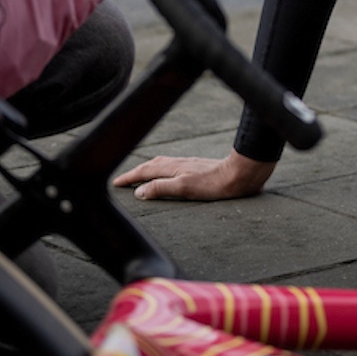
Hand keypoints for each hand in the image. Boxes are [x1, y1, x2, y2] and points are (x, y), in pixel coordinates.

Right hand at [113, 149, 275, 200]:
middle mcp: (179, 164)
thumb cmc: (214, 184)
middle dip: (136, 172)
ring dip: (148, 170)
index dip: (129, 177)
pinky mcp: (198, 168)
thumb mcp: (184, 188)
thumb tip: (139, 191)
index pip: (145, 172)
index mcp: (173, 169)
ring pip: (162, 164)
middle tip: (124, 179)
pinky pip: (172, 167)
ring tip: (142, 175)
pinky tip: (169, 175)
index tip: (116, 183)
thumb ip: (161, 188)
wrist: (240, 174)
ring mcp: (188, 165)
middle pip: (151, 165)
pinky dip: (162, 170)